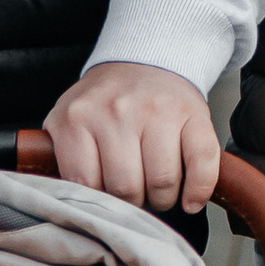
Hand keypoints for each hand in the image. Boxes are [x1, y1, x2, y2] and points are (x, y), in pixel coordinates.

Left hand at [44, 63, 219, 210]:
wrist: (146, 61)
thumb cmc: (107, 102)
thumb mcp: (70, 120)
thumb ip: (63, 157)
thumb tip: (72, 203)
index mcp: (77, 117)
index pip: (85, 184)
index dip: (99, 201)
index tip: (107, 200)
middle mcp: (116, 111)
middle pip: (126, 188)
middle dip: (133, 204)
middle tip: (135, 196)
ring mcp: (157, 111)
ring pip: (162, 182)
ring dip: (162, 199)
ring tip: (157, 191)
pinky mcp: (192, 114)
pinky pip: (200, 163)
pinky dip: (198, 190)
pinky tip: (190, 200)